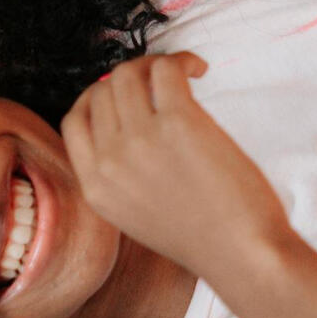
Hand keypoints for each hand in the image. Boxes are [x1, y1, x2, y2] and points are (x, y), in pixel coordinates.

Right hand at [61, 53, 289, 279]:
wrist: (242, 255)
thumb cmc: (203, 236)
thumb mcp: (136, 214)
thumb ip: (120, 174)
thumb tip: (125, 119)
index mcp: (95, 186)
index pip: (74, 120)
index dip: (97, 98)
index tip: (125, 95)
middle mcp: (109, 161)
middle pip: (101, 90)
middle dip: (131, 77)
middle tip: (162, 79)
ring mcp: (140, 140)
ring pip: (128, 73)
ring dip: (155, 64)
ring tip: (183, 72)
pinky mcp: (177, 122)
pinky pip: (165, 70)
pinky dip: (182, 61)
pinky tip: (198, 71)